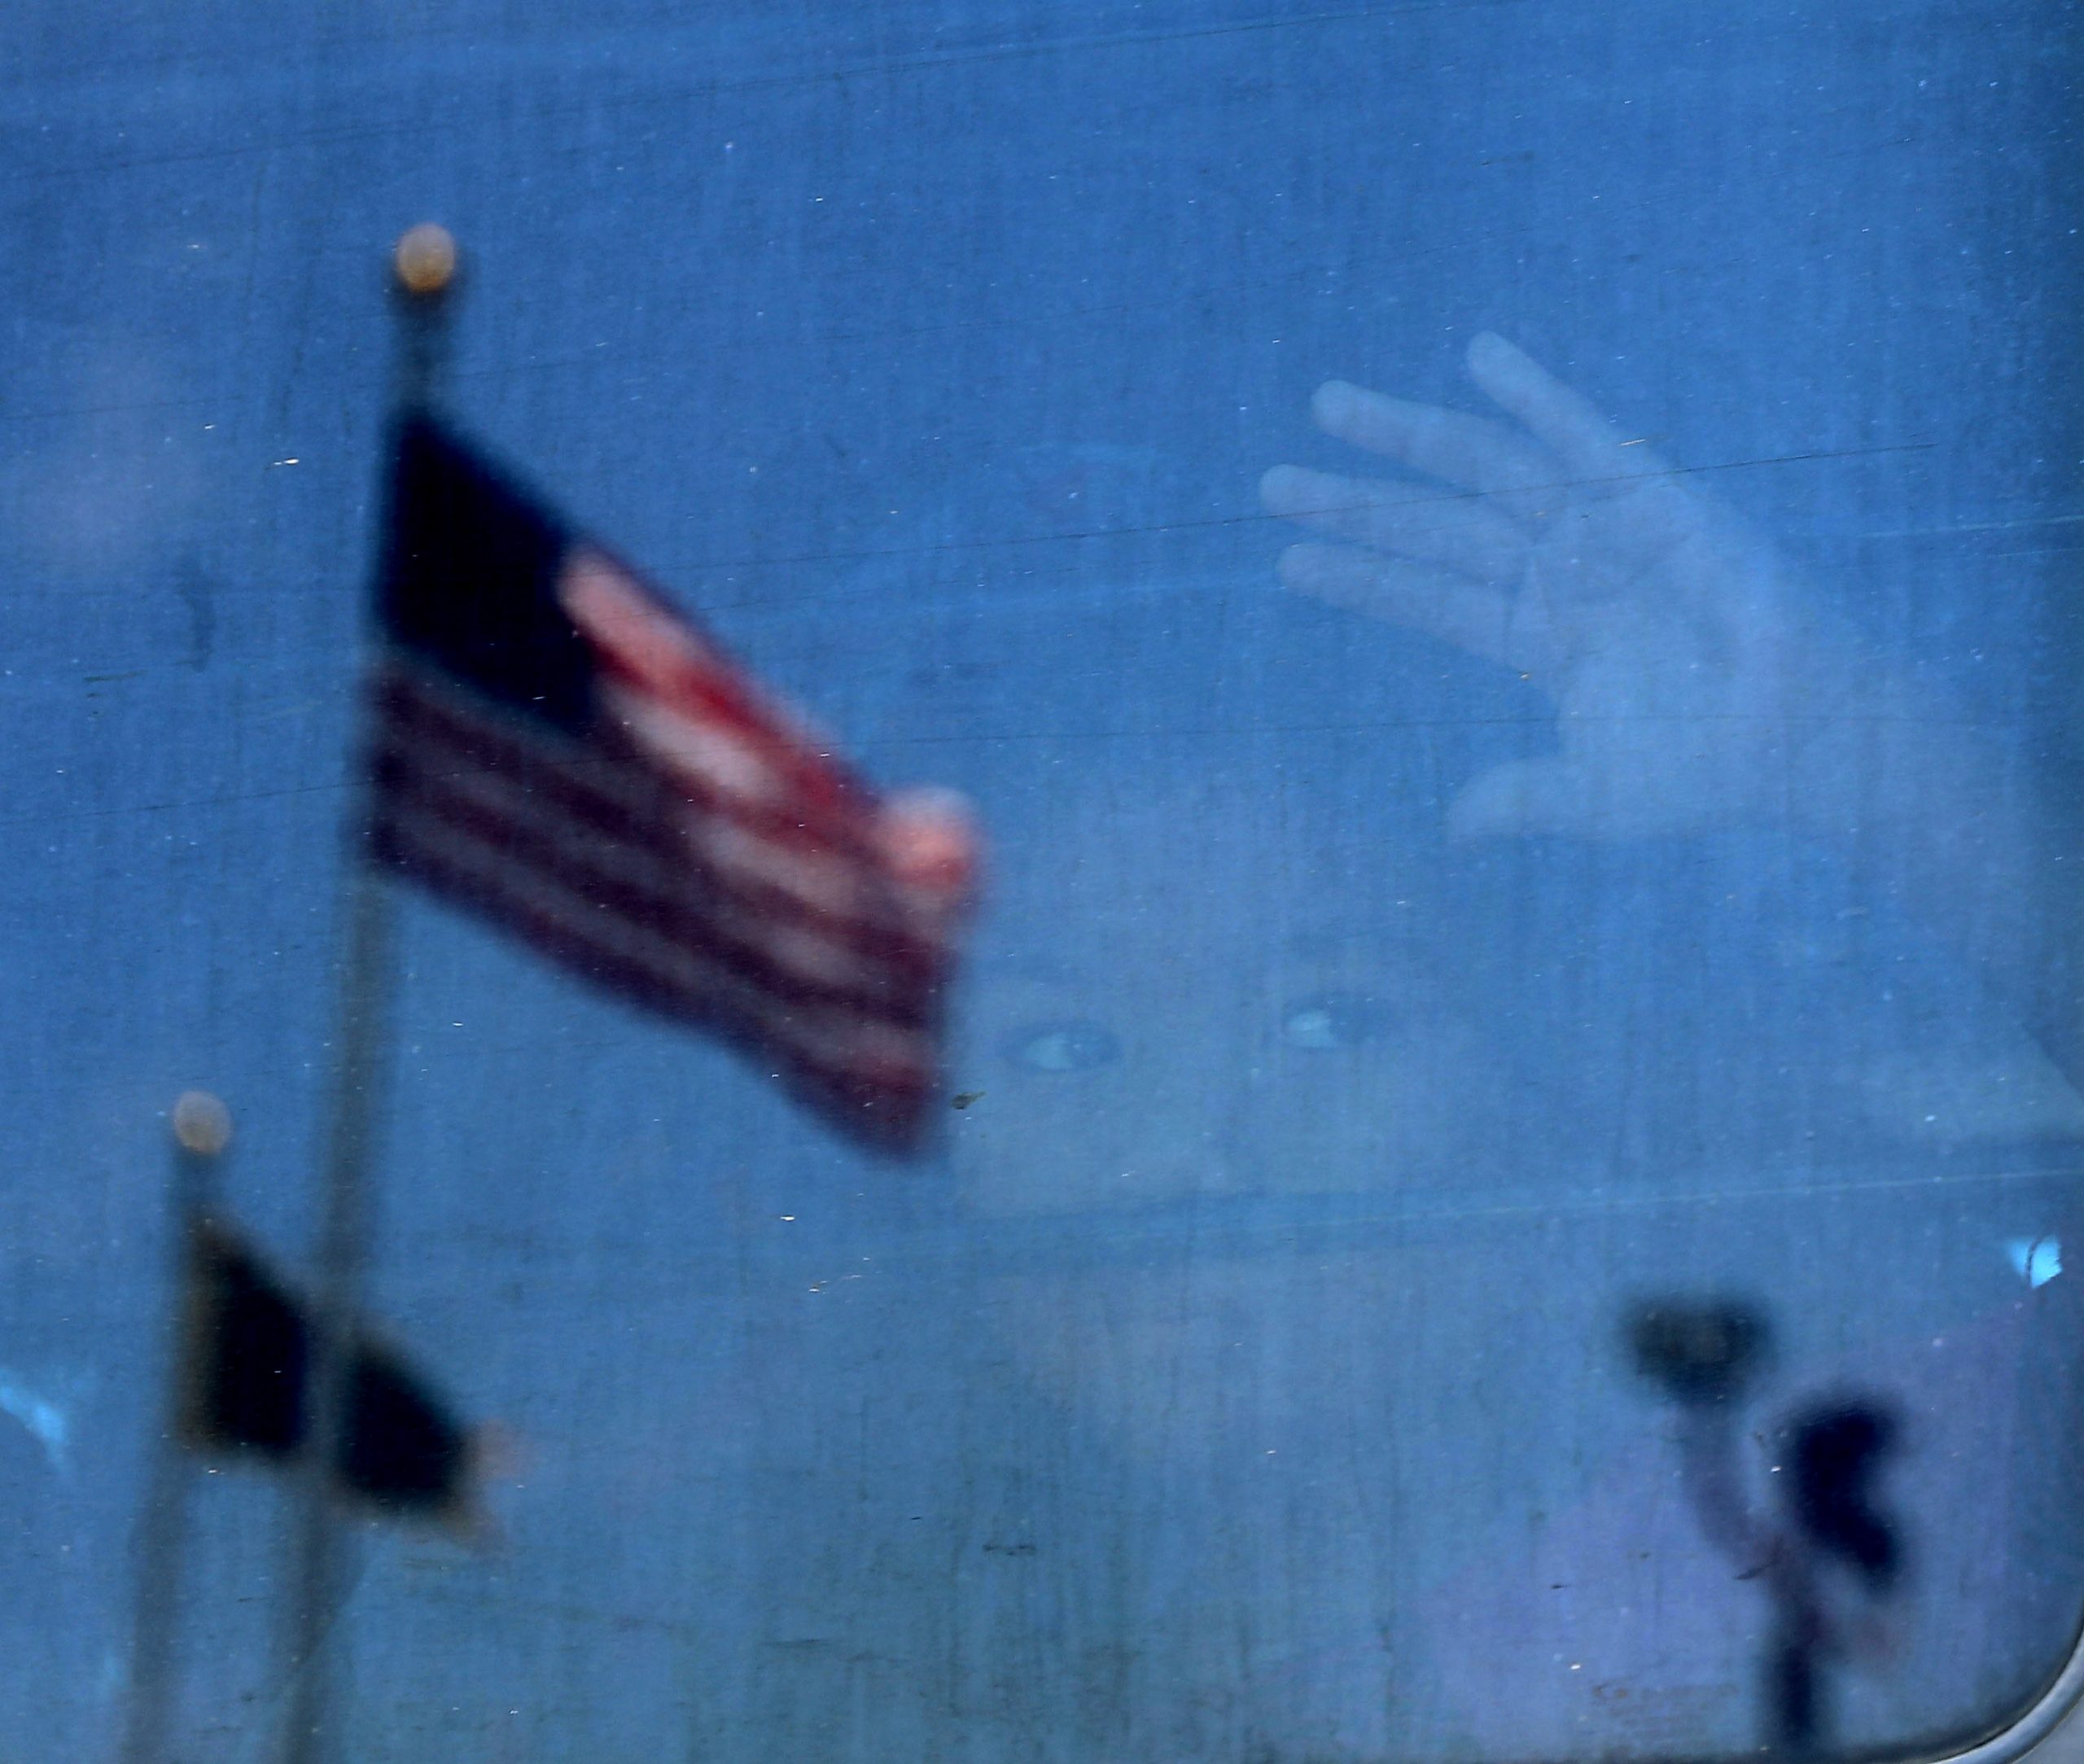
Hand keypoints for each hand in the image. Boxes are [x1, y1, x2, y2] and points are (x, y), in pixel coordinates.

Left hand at [1260, 334, 1918, 841]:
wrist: (1803, 739)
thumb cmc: (1710, 771)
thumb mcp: (1596, 796)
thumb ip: (1521, 799)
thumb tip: (1452, 829)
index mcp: (1539, 637)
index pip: (1427, 599)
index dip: (1360, 577)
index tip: (1289, 559)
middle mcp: (1558, 574)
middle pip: (1434, 527)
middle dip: (1356, 502)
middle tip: (1270, 484)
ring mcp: (1600, 531)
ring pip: (1483, 472)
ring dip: (1408, 437)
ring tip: (1328, 406)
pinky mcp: (1656, 499)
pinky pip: (1586, 436)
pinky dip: (1535, 393)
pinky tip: (1478, 354)